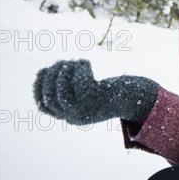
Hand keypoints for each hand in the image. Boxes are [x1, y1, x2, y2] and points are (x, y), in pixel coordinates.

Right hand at [33, 59, 158, 124]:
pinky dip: (78, 70)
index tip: (43, 71)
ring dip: (62, 74)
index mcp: (73, 116)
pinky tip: (84, 63)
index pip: (46, 107)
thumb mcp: (92, 94)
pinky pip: (80, 84)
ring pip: (62, 94)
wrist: (139, 98)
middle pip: (51, 99)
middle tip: (61, 63)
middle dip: (50, 77)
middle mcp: (78, 116)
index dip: (39, 88)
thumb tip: (55, 72)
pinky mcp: (99, 98)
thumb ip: (74, 88)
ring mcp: (88, 108)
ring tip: (72, 62)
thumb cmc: (114, 92)